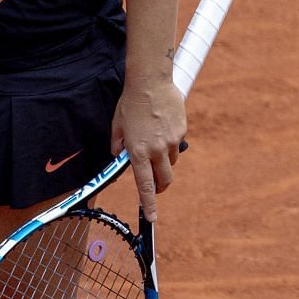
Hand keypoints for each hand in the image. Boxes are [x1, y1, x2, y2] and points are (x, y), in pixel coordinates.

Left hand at [112, 75, 185, 221]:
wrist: (151, 82)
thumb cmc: (131, 103)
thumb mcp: (117, 126)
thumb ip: (118, 146)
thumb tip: (120, 157)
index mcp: (138, 152)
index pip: (144, 185)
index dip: (148, 203)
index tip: (151, 217)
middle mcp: (156, 150)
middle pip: (164, 180)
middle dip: (160, 187)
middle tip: (155, 185)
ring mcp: (171, 141)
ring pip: (171, 162)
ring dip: (164, 161)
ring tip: (154, 142)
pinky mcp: (181, 130)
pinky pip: (176, 144)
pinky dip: (169, 142)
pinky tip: (162, 127)